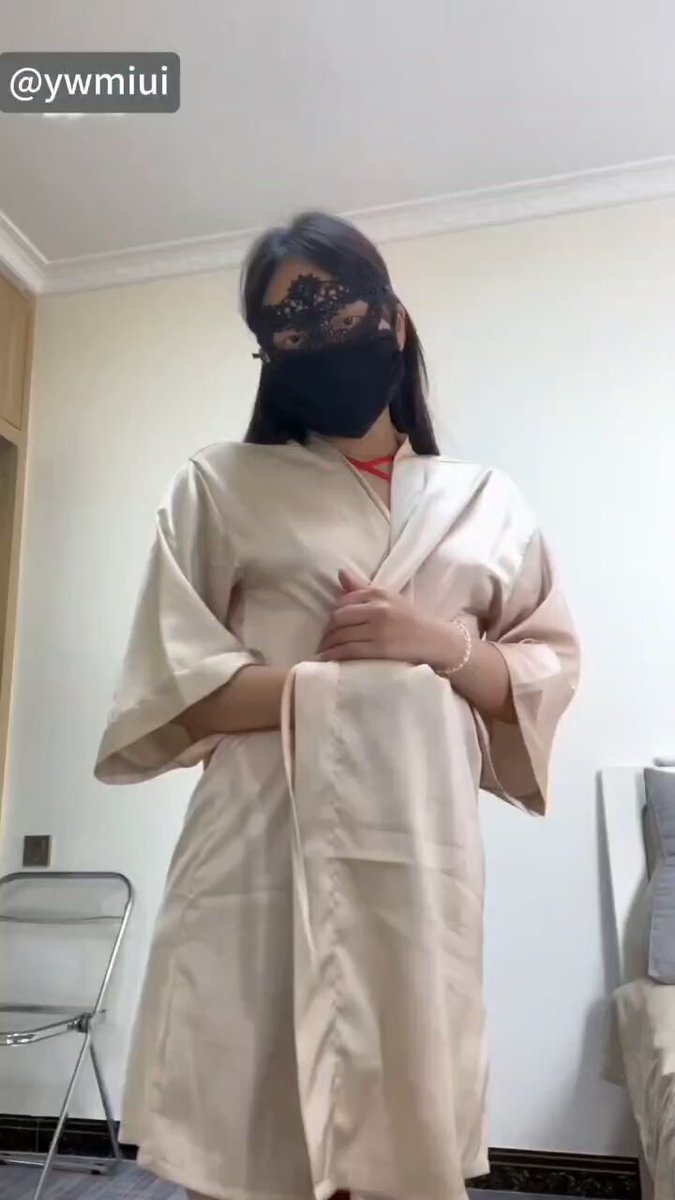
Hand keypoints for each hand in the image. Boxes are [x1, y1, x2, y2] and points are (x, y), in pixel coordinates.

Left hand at [316, 570, 461, 665]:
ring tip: (323, 652)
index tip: (330, 627)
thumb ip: (362, 588)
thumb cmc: (409, 620)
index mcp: (378, 592)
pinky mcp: (380, 648)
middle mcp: (378, 608)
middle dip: (327, 632)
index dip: (332, 616)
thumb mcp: (388, 599)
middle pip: (338, 618)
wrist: (435, 640)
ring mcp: (379, 629)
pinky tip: (327, 659)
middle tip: (323, 641)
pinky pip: (349, 650)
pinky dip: (334, 655)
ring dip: (327, 645)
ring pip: (341, 635)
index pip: (343, 601)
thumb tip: (341, 572)